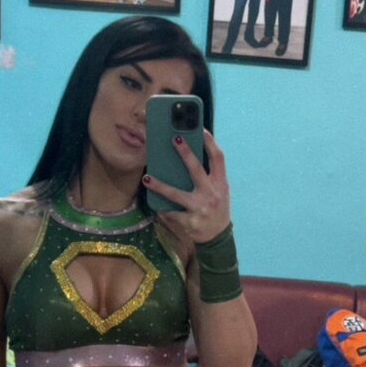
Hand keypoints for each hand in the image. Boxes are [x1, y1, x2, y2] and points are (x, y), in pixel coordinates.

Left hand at [143, 130, 230, 244]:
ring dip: (160, 186)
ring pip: (176, 195)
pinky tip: (157, 208)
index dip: (211, 143)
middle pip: (197, 170)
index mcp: (221, 184)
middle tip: (174, 138)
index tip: (201, 129)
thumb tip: (189, 156)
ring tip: (147, 178)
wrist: (218, 237)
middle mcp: (212, 194)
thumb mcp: (219, 191)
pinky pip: (172, 213)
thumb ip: (209, 176)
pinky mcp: (190, 222)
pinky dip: (164, 210)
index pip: (218, 158)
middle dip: (186, 153)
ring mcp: (201, 209)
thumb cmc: (216, 208)